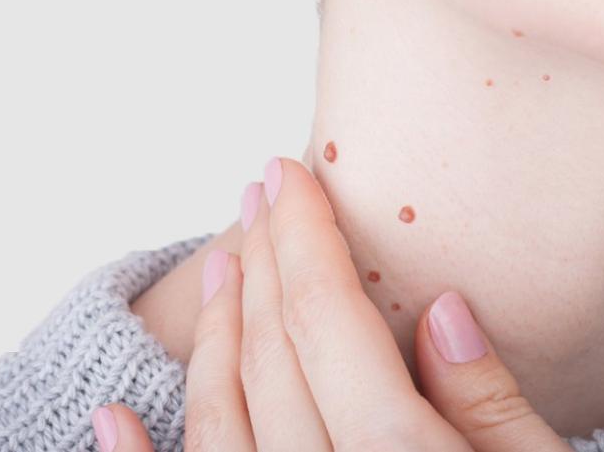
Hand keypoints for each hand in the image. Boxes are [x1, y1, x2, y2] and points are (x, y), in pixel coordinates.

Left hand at [92, 158, 570, 450]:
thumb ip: (493, 413)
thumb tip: (439, 306)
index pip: (331, 328)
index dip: (306, 243)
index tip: (289, 178)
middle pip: (271, 361)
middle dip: (259, 266)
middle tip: (256, 195)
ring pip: (219, 425)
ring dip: (211, 336)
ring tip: (218, 264)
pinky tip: (110, 416)